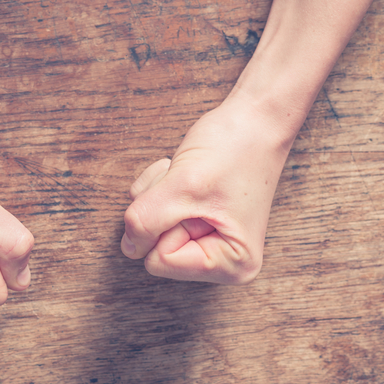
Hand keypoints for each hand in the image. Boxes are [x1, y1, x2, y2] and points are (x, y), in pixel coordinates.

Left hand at [120, 101, 291, 283]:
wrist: (254, 118)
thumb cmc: (234, 149)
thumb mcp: (183, 186)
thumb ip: (147, 221)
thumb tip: (128, 247)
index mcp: (231, 265)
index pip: (159, 261)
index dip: (164, 225)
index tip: (192, 199)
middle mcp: (222, 261)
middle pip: (154, 248)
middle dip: (160, 209)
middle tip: (188, 184)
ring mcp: (208, 240)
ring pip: (150, 228)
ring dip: (159, 194)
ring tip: (190, 177)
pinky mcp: (196, 221)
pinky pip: (153, 213)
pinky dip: (160, 187)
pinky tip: (186, 173)